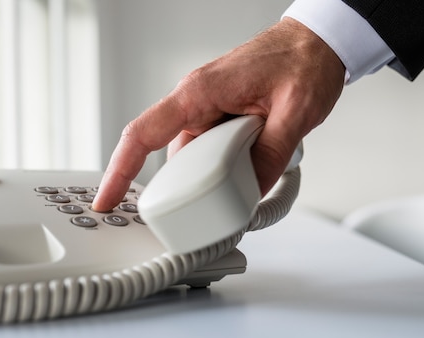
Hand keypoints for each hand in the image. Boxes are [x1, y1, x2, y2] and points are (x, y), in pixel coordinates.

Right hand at [92, 17, 344, 211]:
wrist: (316, 42)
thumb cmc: (302, 60)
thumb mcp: (295, 111)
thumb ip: (271, 154)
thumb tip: (251, 191)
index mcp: (199, 93)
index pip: (142, 134)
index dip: (118, 170)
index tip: (106, 198)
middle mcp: (197, 102)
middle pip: (173, 158)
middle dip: (190, 188)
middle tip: (218, 208)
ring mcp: (208, 111)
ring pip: (195, 159)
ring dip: (216, 178)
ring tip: (249, 183)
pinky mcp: (221, 118)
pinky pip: (212, 152)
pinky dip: (227, 169)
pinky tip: (252, 172)